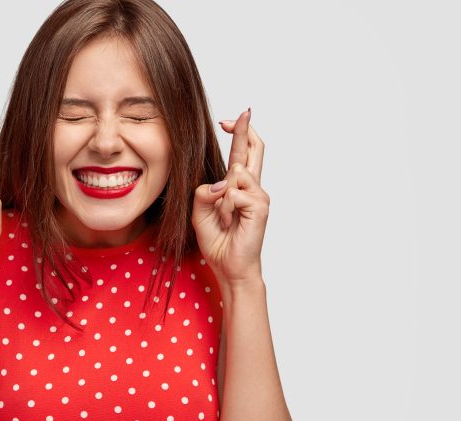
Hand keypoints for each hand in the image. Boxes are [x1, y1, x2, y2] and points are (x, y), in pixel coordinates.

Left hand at [192, 108, 269, 283]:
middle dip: (246, 130)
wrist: (229, 266)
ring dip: (221, 196)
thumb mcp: (200, 212)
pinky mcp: (260, 206)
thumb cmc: (218, 241)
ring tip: (225, 218)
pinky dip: (225, 208)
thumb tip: (222, 182)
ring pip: (235, 173)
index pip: (242, 154)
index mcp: (238, 188)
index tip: (229, 120)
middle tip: (242, 113)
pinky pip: (233, 193)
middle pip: (255, 149)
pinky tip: (231, 222)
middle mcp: (252, 188)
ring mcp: (259, 196)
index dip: (239, 133)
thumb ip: (204, 192)